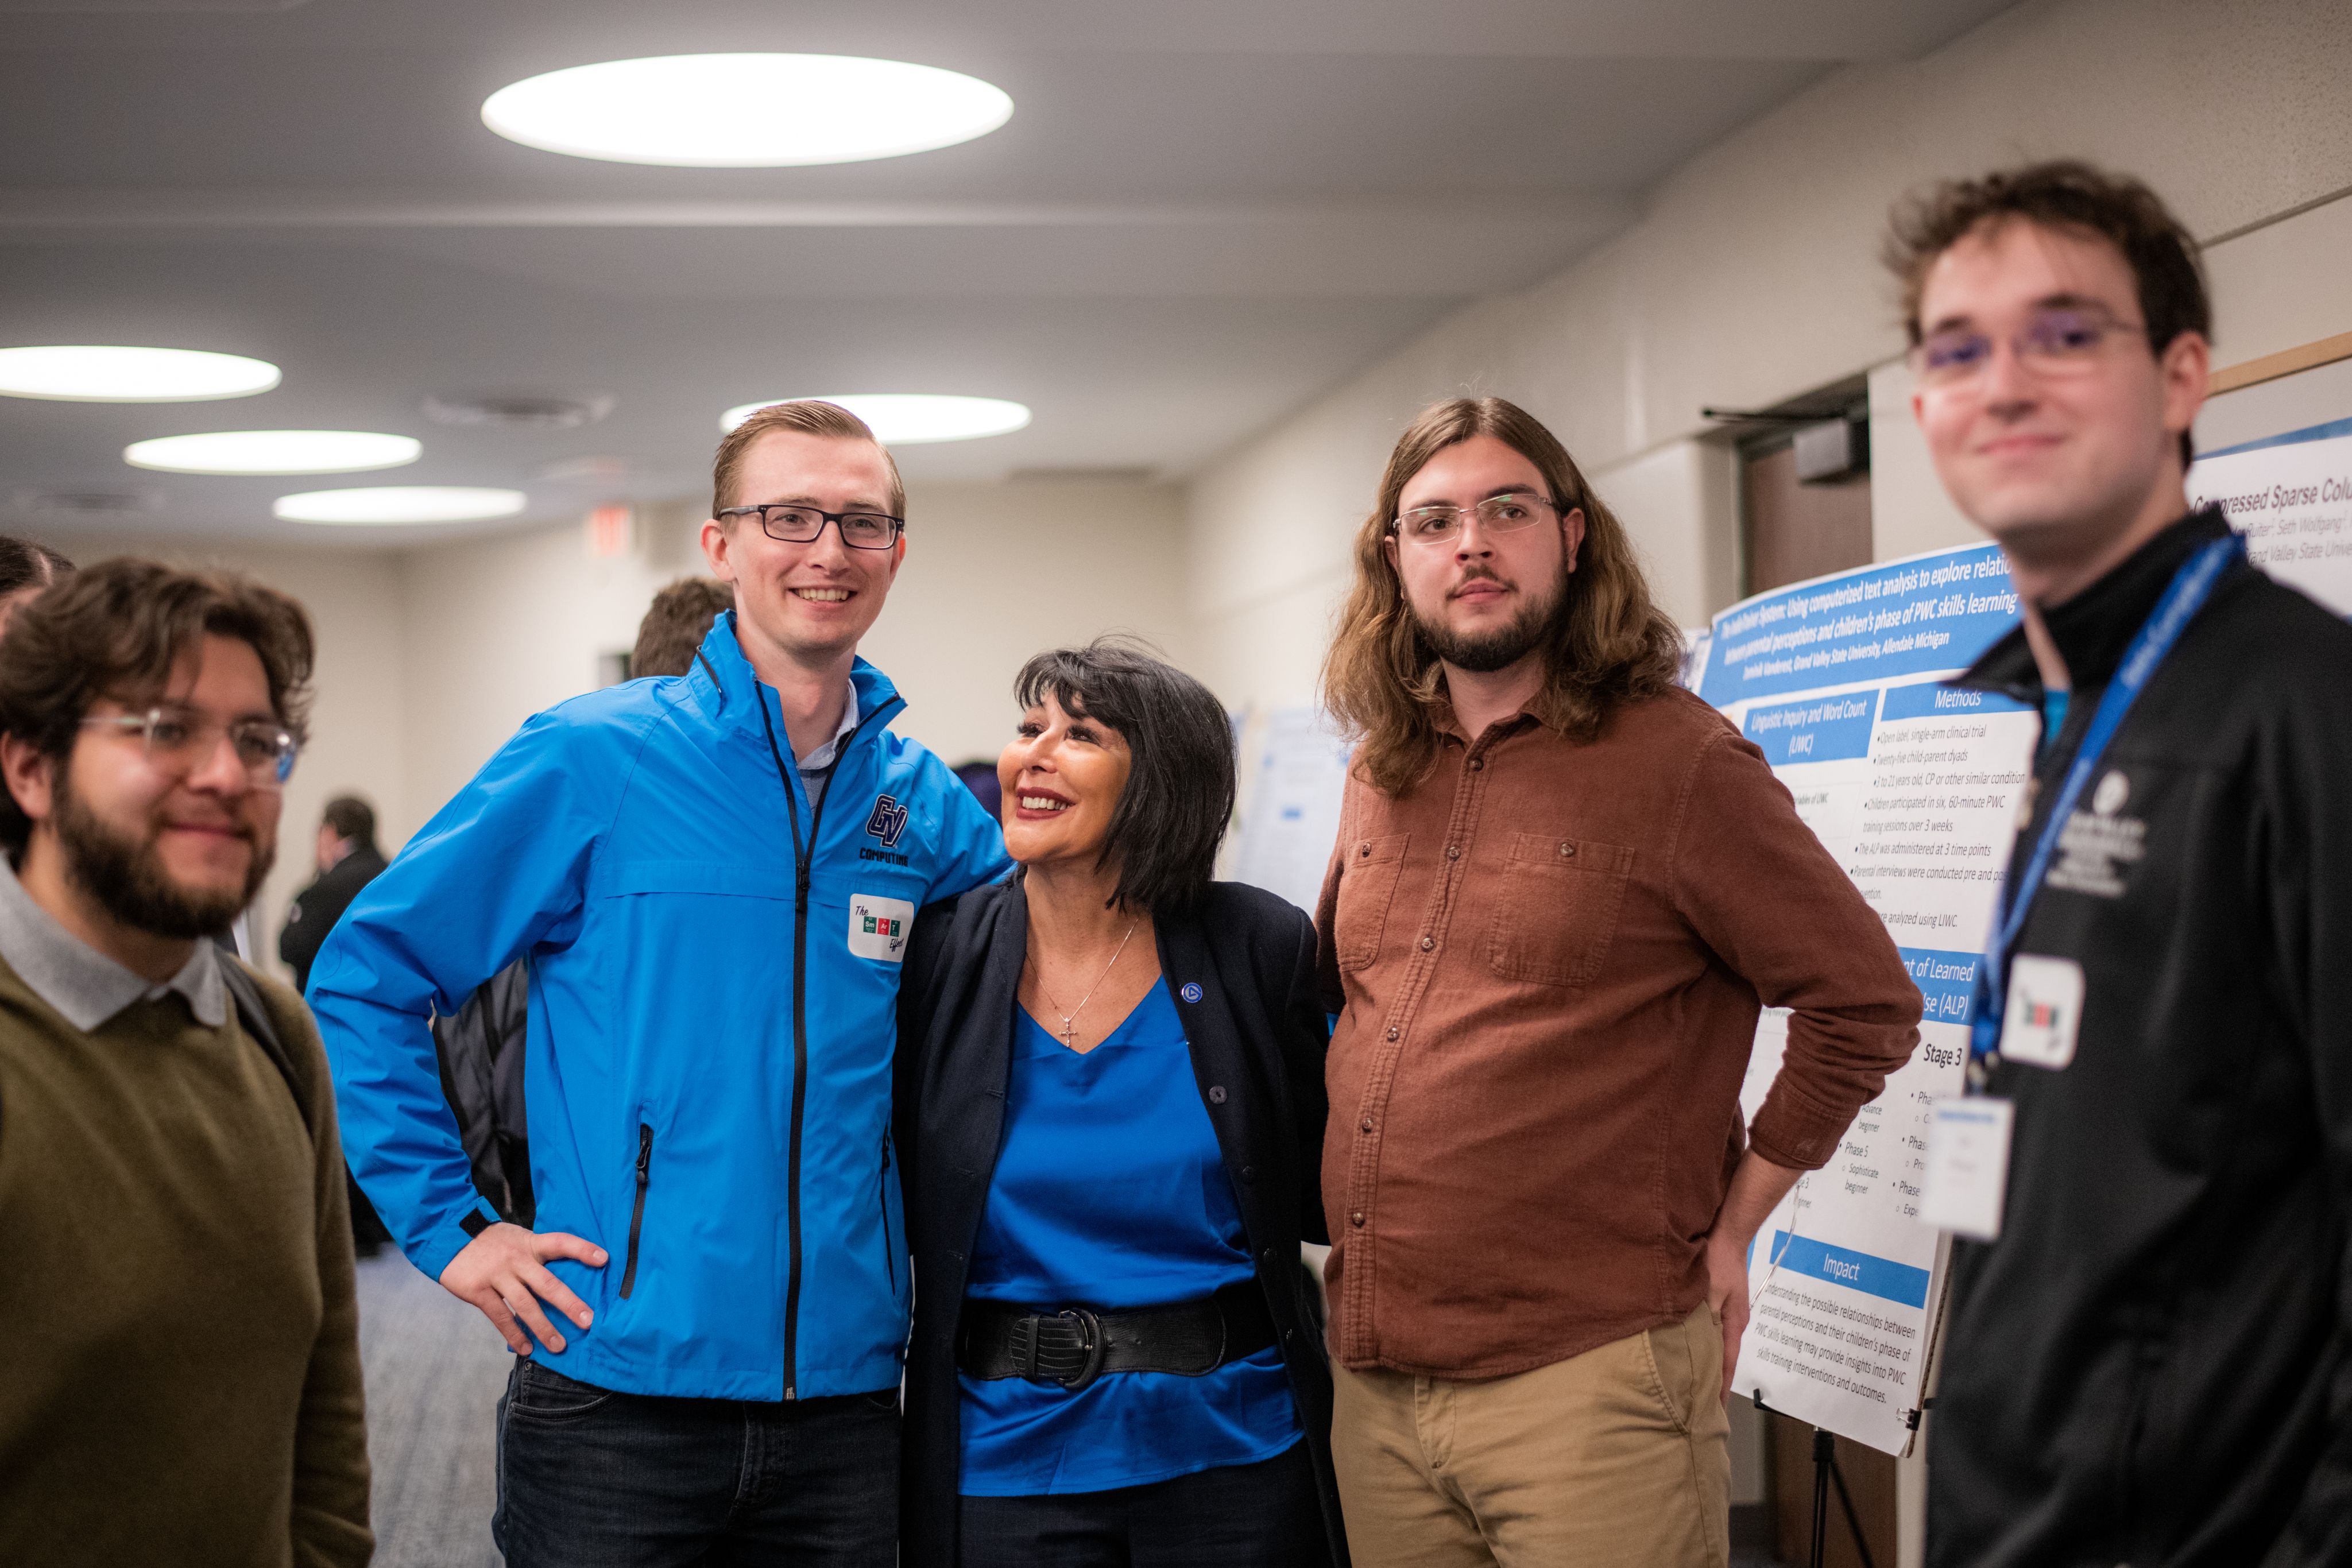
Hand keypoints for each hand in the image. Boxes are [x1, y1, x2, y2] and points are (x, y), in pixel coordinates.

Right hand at [438, 1222, 606, 1354]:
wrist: (446, 1233)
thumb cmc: (490, 1241)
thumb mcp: (516, 1238)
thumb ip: (535, 1255)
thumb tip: (560, 1279)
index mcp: (529, 1243)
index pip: (561, 1242)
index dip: (582, 1249)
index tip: (604, 1259)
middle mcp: (516, 1259)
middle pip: (548, 1283)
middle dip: (569, 1304)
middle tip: (588, 1322)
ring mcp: (497, 1275)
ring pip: (525, 1305)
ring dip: (543, 1327)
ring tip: (559, 1345)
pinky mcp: (478, 1291)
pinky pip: (500, 1316)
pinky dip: (513, 1334)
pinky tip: (525, 1348)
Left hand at [1703, 1228, 1751, 1400]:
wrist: (1728, 1234)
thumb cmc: (1719, 1262)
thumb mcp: (1710, 1292)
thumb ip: (1704, 1317)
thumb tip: (1695, 1345)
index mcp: (1734, 1324)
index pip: (1727, 1363)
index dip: (1720, 1387)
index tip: (1715, 1411)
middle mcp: (1733, 1322)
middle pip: (1723, 1357)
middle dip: (1713, 1379)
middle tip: (1698, 1402)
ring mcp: (1728, 1312)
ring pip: (1716, 1343)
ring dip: (1706, 1361)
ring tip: (1692, 1380)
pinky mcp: (1720, 1302)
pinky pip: (1711, 1329)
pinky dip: (1703, 1342)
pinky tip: (1690, 1346)